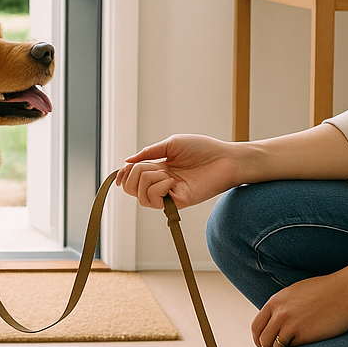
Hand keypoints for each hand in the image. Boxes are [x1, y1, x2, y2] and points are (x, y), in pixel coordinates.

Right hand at [116, 135, 242, 210]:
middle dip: (134, 174)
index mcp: (158, 169)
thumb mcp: (171, 144)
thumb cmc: (202, 148)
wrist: (225, 158)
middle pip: (132, 188)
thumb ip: (148, 153)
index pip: (132, 178)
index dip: (123, 176)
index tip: (121, 172)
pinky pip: (157, 200)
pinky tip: (170, 180)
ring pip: (141, 197)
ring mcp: (170, 194)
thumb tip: (126, 162)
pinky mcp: (179, 202)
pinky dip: (158, 188)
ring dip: (147, 181)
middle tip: (153, 166)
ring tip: (165, 174)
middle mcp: (161, 183)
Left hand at [252, 272, 347, 346]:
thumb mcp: (294, 293)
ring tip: (293, 345)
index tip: (262, 343)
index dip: (258, 338)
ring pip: (277, 346)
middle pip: (264, 339)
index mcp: (275, 302)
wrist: (345, 292)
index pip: (256, 326)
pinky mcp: (305, 337)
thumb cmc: (323, 291)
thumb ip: (281, 306)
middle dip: (268, 346)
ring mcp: (292, 326)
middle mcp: (280, 314)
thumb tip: (272, 321)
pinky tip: (306, 344)